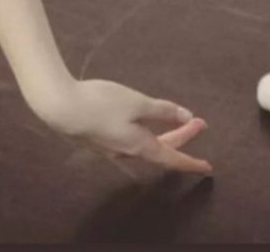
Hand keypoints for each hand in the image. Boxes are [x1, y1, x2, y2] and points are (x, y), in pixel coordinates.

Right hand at [33, 78, 212, 175]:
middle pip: (162, 149)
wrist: (61, 108)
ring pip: (148, 145)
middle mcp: (128, 152)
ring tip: (178, 121)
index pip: (172, 159)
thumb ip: (162, 110)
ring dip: (166, 134)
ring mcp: (113, 148)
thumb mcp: (137, 102)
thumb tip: (187, 117)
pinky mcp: (102, 139)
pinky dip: (149, 132)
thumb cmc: (101, 104)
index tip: (208, 168)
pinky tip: (146, 123)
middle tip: (199, 123)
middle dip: (182, 137)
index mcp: (139, 146)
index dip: (191, 162)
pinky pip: (134, 141)